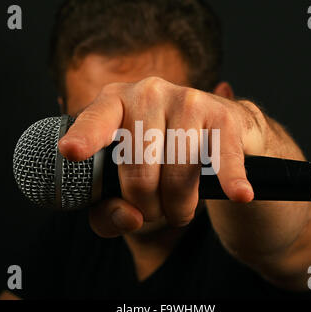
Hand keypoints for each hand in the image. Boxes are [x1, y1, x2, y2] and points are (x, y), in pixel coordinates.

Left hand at [58, 76, 266, 236]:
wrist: (213, 129)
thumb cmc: (160, 157)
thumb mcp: (123, 183)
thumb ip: (108, 210)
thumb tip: (129, 218)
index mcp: (113, 103)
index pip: (94, 120)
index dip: (84, 138)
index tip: (71, 152)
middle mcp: (147, 93)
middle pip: (139, 170)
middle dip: (147, 207)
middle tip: (153, 211)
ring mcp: (187, 100)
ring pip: (178, 175)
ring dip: (179, 207)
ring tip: (179, 208)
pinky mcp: (222, 115)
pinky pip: (222, 158)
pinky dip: (230, 180)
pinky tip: (239, 193)